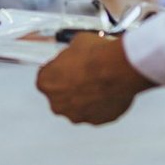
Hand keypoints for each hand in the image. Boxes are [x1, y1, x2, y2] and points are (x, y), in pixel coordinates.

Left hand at [36, 33, 154, 125]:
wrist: (118, 68)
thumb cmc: (95, 56)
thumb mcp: (76, 43)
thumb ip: (70, 55)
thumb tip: (76, 52)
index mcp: (46, 83)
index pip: (46, 78)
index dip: (58, 71)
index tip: (67, 66)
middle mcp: (58, 103)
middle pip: (60, 96)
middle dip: (71, 87)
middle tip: (84, 74)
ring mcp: (77, 115)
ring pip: (78, 107)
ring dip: (85, 97)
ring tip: (99, 82)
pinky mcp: (97, 121)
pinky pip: (97, 112)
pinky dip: (101, 104)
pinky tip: (108, 91)